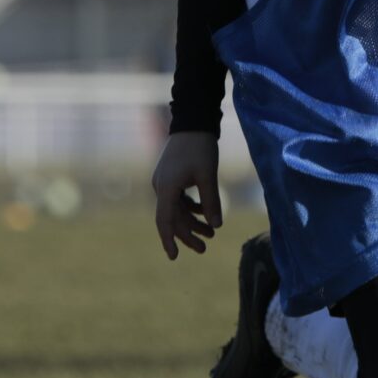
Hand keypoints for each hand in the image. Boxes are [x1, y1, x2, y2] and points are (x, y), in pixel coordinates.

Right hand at [150, 131, 222, 259]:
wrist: (193, 121)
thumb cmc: (201, 147)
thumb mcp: (209, 175)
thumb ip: (212, 202)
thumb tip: (216, 226)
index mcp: (166, 188)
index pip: (164, 221)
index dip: (169, 240)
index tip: (174, 257)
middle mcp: (161, 187)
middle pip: (173, 218)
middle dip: (188, 234)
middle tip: (205, 249)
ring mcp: (165, 182)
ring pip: (177, 210)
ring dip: (193, 222)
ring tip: (211, 234)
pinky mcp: (171, 177)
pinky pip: (179, 200)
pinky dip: (192, 208)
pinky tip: (207, 214)